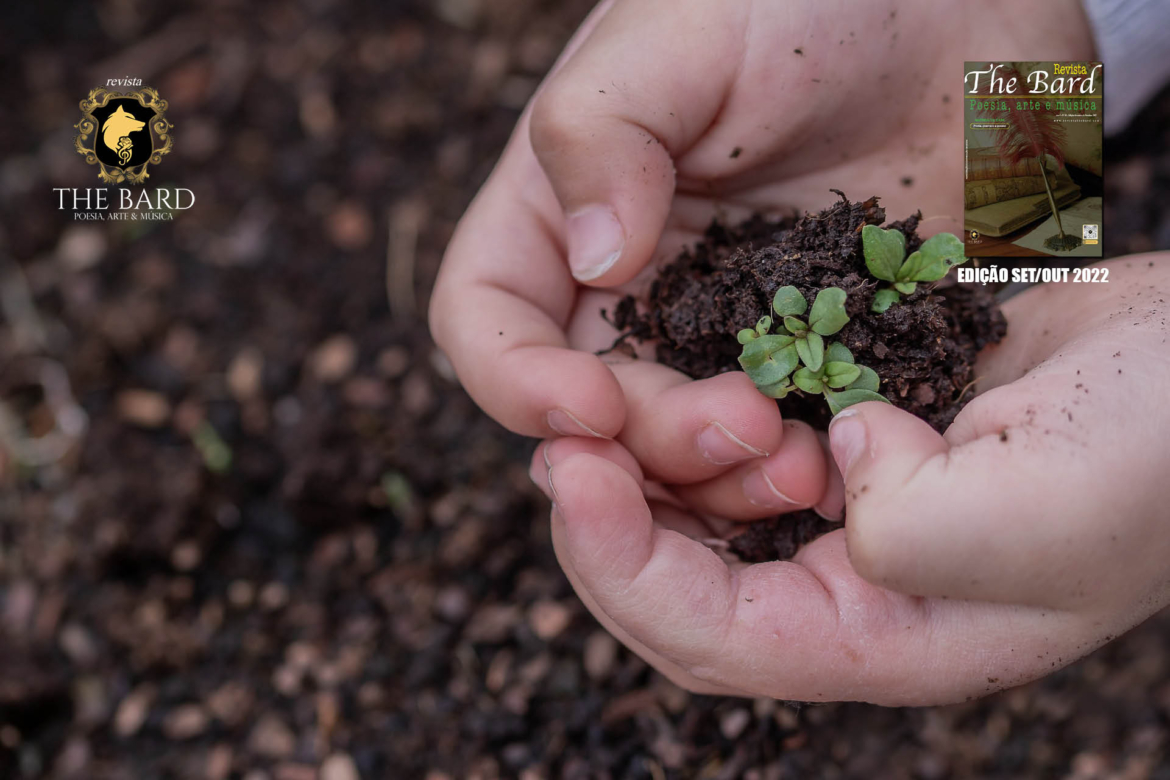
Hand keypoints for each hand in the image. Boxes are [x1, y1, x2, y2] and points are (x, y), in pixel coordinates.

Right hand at [430, 0, 1093, 511]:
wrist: (955, 9)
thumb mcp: (683, 31)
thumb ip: (603, 132)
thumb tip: (591, 261)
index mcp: (565, 211)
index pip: (487, 318)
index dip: (514, 380)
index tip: (587, 406)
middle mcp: (633, 286)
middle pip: (593, 409)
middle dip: (649, 441)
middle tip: (744, 427)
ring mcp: (723, 331)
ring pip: (683, 449)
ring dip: (725, 479)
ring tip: (803, 464)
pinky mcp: (812, 356)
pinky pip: (787, 438)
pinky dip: (802, 468)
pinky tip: (850, 462)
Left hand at [531, 258, 1169, 703]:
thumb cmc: (1156, 453)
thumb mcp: (1044, 514)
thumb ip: (913, 527)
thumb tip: (834, 460)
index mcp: (888, 639)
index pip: (711, 636)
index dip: (623, 566)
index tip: (571, 473)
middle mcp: (853, 591)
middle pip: (681, 588)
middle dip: (608, 522)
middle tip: (561, 438)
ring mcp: (848, 514)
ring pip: (700, 517)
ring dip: (646, 467)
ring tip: (603, 405)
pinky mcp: (852, 441)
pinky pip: (740, 447)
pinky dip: (695, 419)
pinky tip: (673, 373)